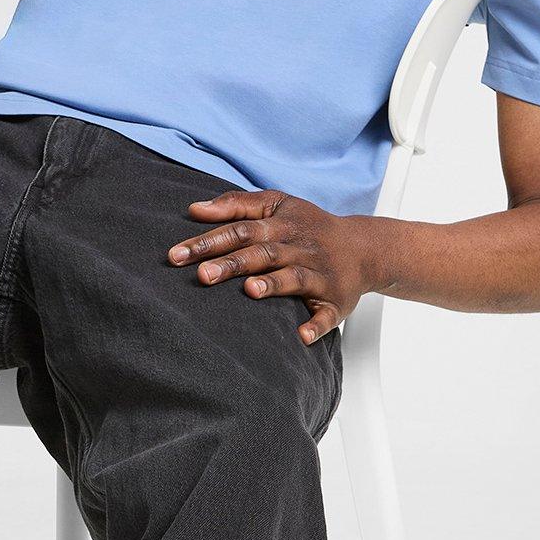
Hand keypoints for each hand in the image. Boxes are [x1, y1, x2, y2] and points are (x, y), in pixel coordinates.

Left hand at [166, 188, 377, 344]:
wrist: (364, 247)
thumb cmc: (308, 226)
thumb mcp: (278, 205)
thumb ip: (237, 204)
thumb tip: (194, 209)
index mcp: (281, 225)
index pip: (240, 230)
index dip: (208, 241)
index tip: (176, 255)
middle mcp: (299, 248)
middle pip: (262, 253)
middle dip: (232, 263)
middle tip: (202, 276)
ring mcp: (318, 274)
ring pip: (294, 278)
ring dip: (274, 285)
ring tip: (250, 291)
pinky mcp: (335, 300)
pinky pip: (327, 314)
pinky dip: (316, 325)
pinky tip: (301, 336)